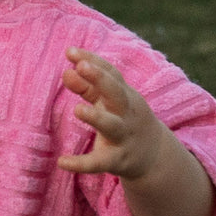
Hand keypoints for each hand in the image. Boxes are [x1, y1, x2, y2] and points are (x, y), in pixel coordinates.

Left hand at [56, 47, 163, 180]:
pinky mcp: (117, 160)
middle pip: (116, 93)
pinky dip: (80, 163)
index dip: (92, 61)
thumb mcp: (109, 102)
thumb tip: (66, 71)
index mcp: (124, 95)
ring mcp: (123, 136)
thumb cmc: (124, 120)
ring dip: (95, 117)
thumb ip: (87, 87)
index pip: (110, 74)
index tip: (71, 52)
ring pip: (111, 126)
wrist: (153, 155)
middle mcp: (126, 112)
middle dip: (101, 79)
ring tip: (77, 110)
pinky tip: (62, 162)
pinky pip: (98, 162)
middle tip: (81, 67)